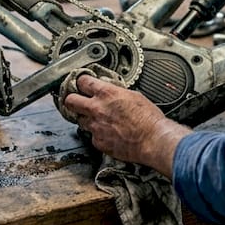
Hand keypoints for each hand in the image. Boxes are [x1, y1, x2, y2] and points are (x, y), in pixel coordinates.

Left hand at [62, 74, 190, 175]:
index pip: (82, 82)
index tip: (82, 85)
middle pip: (70, 101)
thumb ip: (117, 93)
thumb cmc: (149, 119)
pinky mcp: (98, 142)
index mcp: (106, 93)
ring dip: (86, 119)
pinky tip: (108, 134)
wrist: (153, 140)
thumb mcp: (134, 96)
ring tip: (98, 120)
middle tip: (76, 101)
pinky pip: (92, 136)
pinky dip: (98, 135)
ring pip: (79, 120)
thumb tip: (112, 93)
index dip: (81, 83)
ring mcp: (95, 126)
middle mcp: (96, 109)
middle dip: (72, 100)